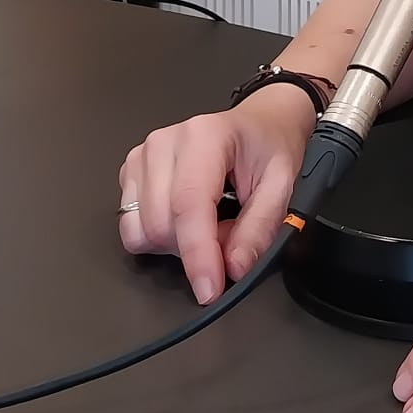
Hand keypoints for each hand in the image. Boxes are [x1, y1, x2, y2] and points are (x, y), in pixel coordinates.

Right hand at [117, 84, 313, 303]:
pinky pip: (131, 227)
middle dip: (196, 248)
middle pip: (161, 224)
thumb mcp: (282, 184)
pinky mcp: (131, 172)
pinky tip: (185, 219)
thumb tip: (234, 268)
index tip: (209, 290)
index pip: (189, 205)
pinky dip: (159, 237)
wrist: (259, 121)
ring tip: (210, 222)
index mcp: (204, 136)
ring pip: (141, 231)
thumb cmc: (270, 146)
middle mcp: (164, 143)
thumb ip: (259, 227)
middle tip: (230, 233)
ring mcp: (142, 156)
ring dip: (177, 245)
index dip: (198, 254)